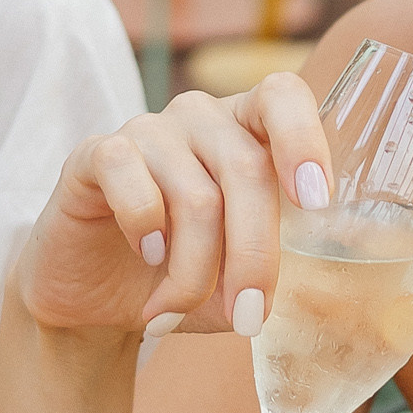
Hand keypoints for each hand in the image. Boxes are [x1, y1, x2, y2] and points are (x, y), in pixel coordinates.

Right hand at [13, 73, 332, 341]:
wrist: (97, 298)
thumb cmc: (180, 277)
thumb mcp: (237, 281)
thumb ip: (274, 270)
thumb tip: (310, 289)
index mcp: (248, 131)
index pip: (282, 96)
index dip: (304, 140)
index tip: (317, 202)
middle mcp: (201, 118)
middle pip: (247, 168)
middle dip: (253, 254)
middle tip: (247, 316)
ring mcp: (148, 129)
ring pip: (195, 194)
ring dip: (192, 270)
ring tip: (174, 309)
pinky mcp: (95, 153)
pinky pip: (128, 176)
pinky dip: (143, 227)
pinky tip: (145, 254)